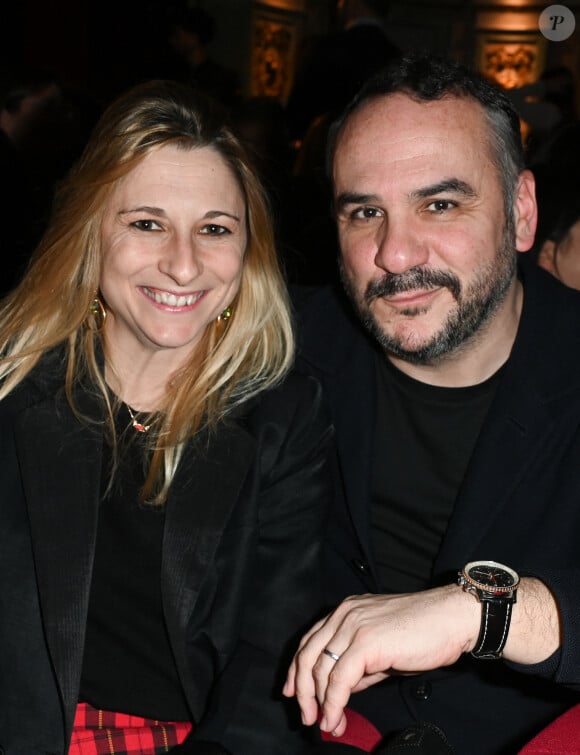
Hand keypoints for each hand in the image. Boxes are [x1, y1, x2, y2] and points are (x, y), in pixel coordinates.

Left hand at [283, 585, 476, 735]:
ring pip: (320, 669)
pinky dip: (333, 702)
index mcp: (347, 611)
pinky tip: (335, 717)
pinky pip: (339, 678)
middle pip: (307, 655)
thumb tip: (345, 690)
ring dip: (319, 703)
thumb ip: (361, 665)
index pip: (310, 641)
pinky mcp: (366, 642)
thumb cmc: (425, 632)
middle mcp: (345, 614)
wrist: (452, 619)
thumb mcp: (384, 648)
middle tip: (308, 717)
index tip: (293, 694)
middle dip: (303, 691)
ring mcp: (353, 625)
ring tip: (327, 724)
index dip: (297, 670)